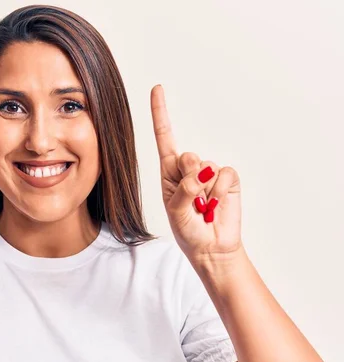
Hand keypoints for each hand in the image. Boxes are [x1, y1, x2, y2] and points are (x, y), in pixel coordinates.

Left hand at [150, 85, 242, 265]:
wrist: (211, 248)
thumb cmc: (187, 230)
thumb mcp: (176, 211)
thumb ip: (184, 189)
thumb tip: (201, 170)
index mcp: (170, 173)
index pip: (164, 137)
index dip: (161, 113)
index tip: (158, 88)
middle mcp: (189, 169)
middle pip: (187, 156)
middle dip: (188, 178)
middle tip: (191, 200)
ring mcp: (209, 173)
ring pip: (207, 166)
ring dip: (204, 190)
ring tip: (203, 207)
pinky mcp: (228, 180)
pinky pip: (225, 174)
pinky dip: (220, 191)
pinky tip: (216, 204)